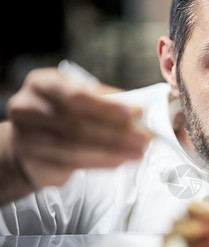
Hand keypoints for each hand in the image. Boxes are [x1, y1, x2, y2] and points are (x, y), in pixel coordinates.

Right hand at [7, 68, 151, 188]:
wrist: (28, 144)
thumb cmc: (60, 116)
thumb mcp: (77, 99)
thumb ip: (104, 102)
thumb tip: (138, 112)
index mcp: (43, 83)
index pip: (76, 95)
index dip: (107, 106)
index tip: (136, 112)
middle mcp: (28, 106)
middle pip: (77, 122)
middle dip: (117, 132)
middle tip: (144, 137)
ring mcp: (25, 136)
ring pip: (75, 146)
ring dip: (113, 150)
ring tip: (138, 152)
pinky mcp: (32, 161)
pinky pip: (71, 163)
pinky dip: (100, 162)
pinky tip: (119, 160)